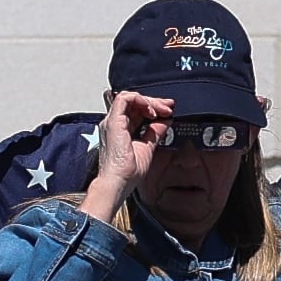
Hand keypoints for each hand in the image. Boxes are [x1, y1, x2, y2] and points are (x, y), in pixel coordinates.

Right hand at [81, 92, 171, 219]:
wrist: (118, 182)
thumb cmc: (126, 173)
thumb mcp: (148, 147)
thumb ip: (156, 132)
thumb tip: (166, 121)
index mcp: (120, 131)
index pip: (136, 111)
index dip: (153, 108)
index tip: (168, 111)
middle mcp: (114, 124)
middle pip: (134, 102)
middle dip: (154, 102)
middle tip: (169, 107)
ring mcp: (112, 121)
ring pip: (130, 97)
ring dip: (149, 101)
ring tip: (162, 109)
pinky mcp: (113, 121)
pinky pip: (125, 99)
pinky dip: (141, 100)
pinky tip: (151, 110)